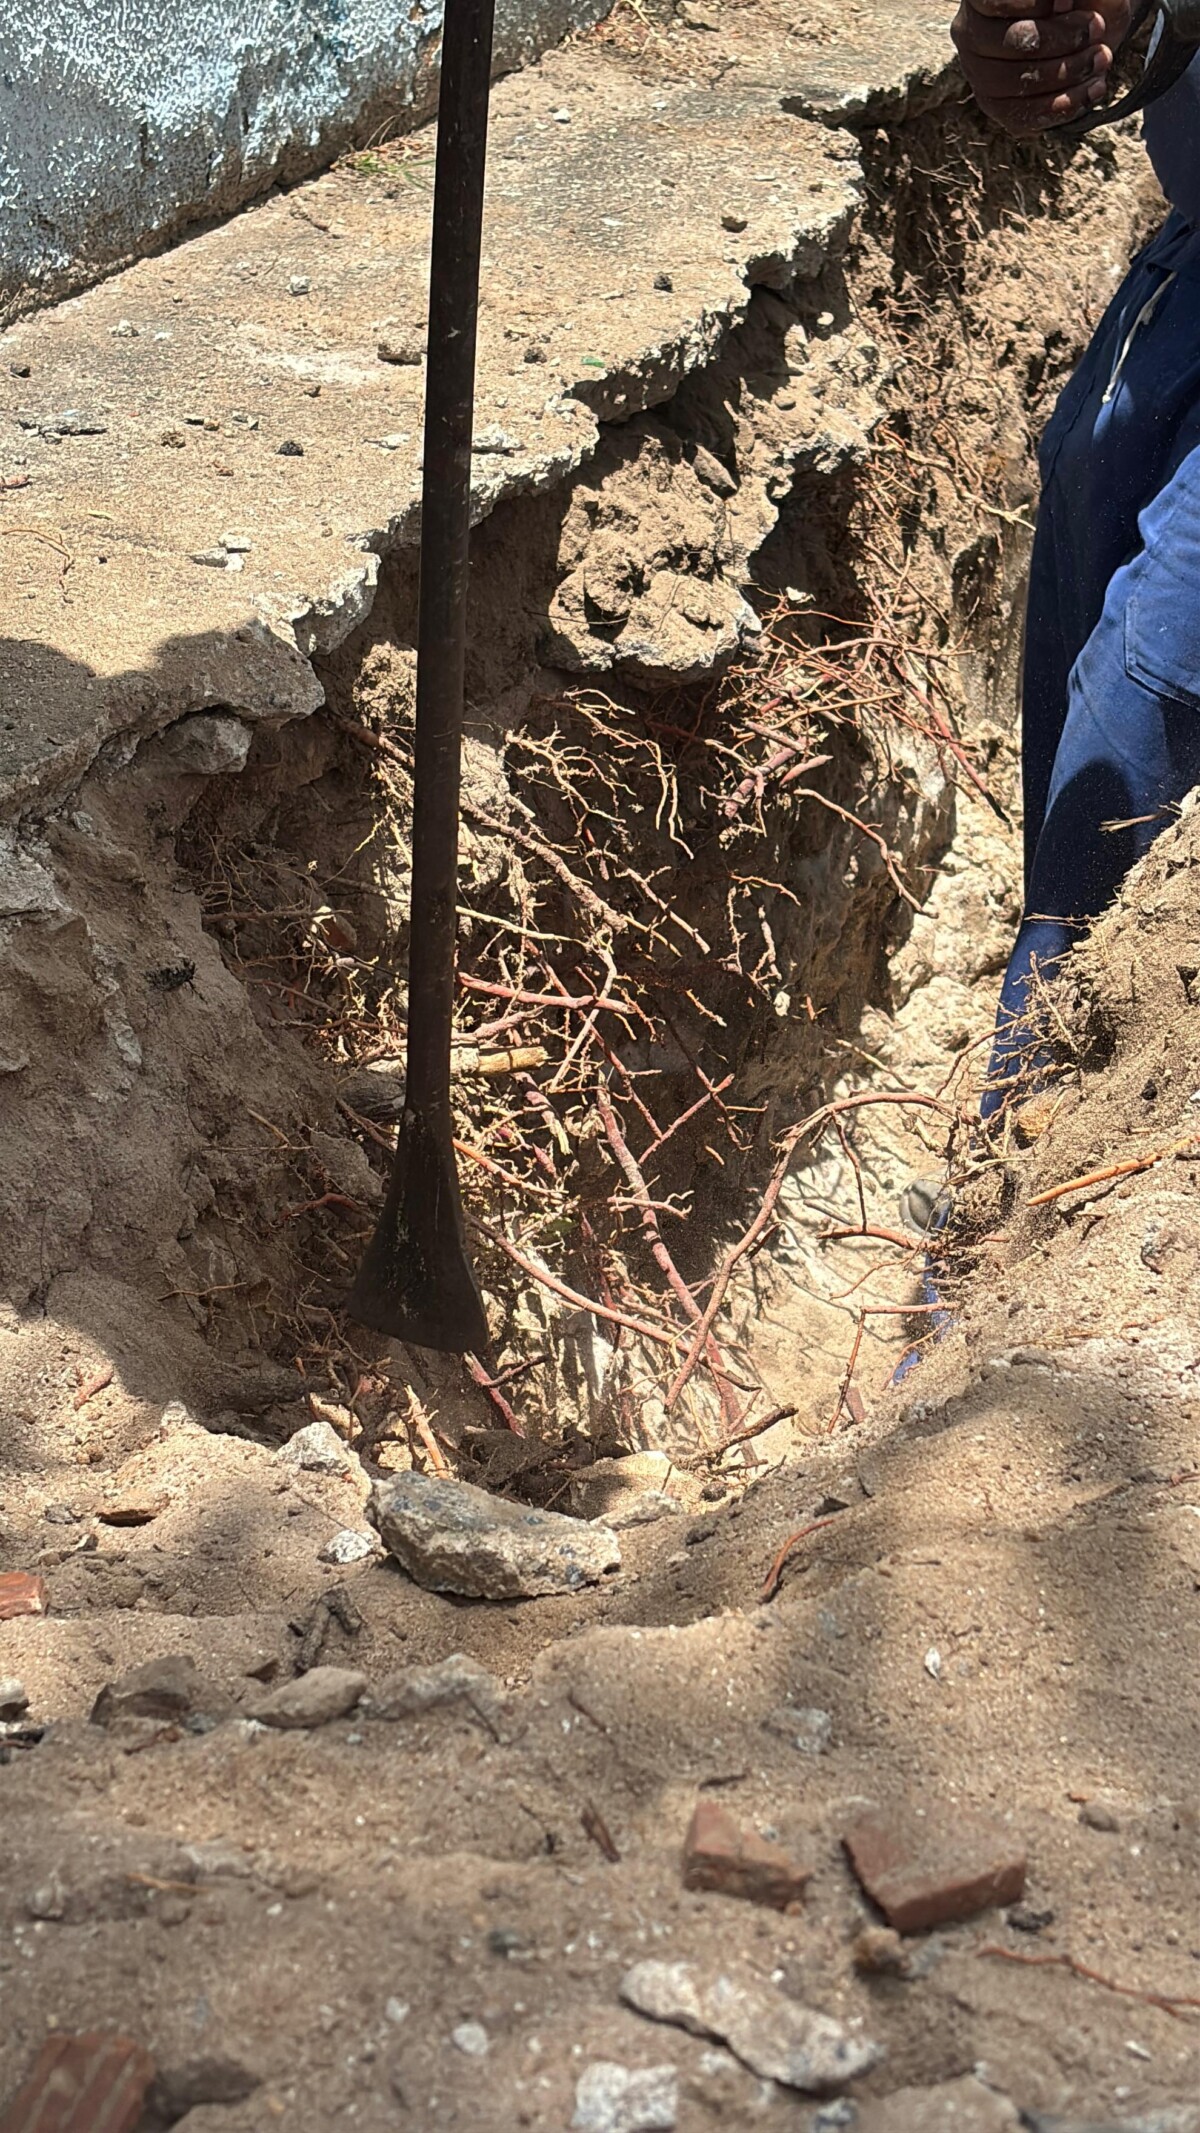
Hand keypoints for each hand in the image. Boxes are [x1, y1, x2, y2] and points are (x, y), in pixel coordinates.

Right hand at [951, 0, 1131, 133]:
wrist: (1082, 26)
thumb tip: (1061, 3)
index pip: (998, 1)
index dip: (1039, 4)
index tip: (1070, 2)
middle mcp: (968, 31)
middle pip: (1012, 43)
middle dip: (1062, 38)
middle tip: (1096, 28)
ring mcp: (978, 72)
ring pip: (1017, 83)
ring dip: (1068, 72)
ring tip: (1102, 58)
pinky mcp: (995, 105)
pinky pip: (1024, 115)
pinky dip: (1065, 105)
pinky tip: (1094, 88)